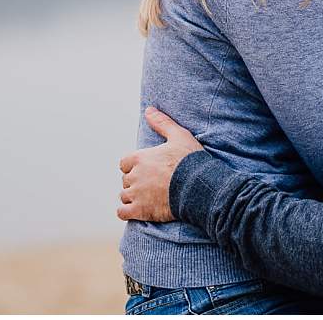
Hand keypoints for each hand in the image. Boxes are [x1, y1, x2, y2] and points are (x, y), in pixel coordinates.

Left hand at [116, 107, 203, 222]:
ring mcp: (136, 194)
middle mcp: (134, 175)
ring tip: (147, 198)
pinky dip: (127, 212)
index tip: (147, 170)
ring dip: (132, 197)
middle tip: (151, 185)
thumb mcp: (178, 136)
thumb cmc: (190, 161)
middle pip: (126, 179)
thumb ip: (162, 123)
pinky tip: (137, 211)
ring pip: (124, 196)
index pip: (125, 163)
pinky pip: (122, 212)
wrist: (200, 187)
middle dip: (135, 182)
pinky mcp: (140, 211)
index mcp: (139, 158)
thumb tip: (148, 110)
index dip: (134, 166)